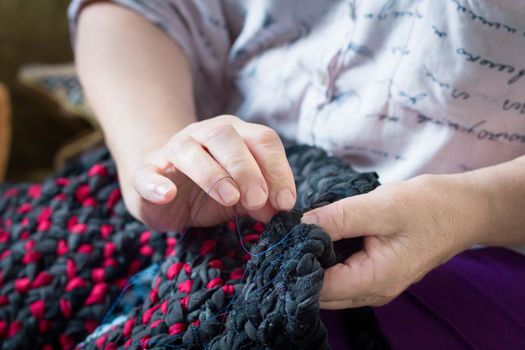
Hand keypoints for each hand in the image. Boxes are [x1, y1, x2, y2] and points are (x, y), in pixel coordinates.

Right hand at [123, 115, 296, 230]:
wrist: (166, 189)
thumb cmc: (214, 190)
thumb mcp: (244, 196)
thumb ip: (263, 200)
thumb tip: (280, 210)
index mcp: (236, 135)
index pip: (263, 140)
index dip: (277, 169)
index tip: (285, 202)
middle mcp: (205, 134)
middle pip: (226, 136)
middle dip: (246, 169)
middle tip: (257, 200)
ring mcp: (173, 150)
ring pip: (189, 150)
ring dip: (212, 174)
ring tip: (229, 199)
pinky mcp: (146, 171)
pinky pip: (148, 172)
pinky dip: (156, 183)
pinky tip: (167, 194)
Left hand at [301, 174, 487, 308]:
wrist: (462, 209)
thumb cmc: (428, 207)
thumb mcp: (380, 207)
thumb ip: (338, 218)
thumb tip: (300, 227)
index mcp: (375, 280)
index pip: (320, 287)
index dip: (296, 267)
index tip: (281, 242)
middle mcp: (373, 291)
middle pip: (322, 292)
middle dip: (300, 267)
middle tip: (285, 237)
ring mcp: (375, 285)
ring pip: (330, 285)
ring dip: (313, 263)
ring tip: (299, 235)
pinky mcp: (376, 273)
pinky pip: (342, 274)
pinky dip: (327, 259)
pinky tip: (320, 237)